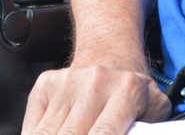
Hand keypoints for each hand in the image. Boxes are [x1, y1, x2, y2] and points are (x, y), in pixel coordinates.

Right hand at [23, 64, 170, 134]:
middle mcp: (95, 82)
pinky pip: (31, 129)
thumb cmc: (130, 93)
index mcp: (127, 90)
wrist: (111, 57)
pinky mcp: (46, 84)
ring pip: (45, 134)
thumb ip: (150, 128)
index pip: (103, 134)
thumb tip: (140, 133)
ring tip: (78, 130)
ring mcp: (67, 82)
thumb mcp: (153, 109)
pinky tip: (58, 131)